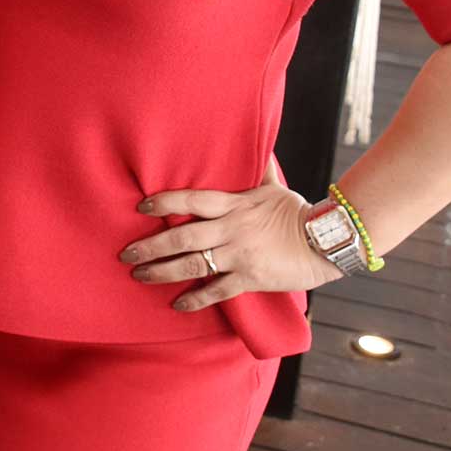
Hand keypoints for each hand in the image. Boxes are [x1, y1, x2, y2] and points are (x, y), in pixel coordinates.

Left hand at [119, 181, 338, 312]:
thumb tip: (255, 145)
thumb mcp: (273, 187)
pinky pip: (217, 291)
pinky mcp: (250, 278)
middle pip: (182, 236)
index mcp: (235, 204)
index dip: (165, 202)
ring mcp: (239, 255)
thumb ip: (257, 169)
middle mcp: (232, 229)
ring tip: (140, 276)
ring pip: (193, 264)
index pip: (192, 201)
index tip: (141, 207)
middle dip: (150, 246)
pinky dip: (195, 300)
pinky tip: (177, 305)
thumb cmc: (297, 212)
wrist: (326, 242)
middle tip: (125, 253)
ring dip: (162, 272)